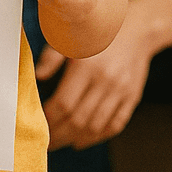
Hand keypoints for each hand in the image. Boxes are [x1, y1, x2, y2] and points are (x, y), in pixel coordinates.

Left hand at [36, 0, 171, 149]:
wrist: (136, 29)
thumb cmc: (96, 32)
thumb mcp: (70, 37)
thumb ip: (51, 58)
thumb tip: (36, 76)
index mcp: (86, 66)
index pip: (64, 103)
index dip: (50, 118)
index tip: (39, 124)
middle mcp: (105, 81)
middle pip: (79, 119)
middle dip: (60, 134)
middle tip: (46, 141)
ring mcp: (121, 92)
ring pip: (96, 126)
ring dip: (76, 139)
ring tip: (61, 142)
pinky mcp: (133, 98)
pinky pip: (115, 125)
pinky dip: (98, 137)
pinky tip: (82, 140)